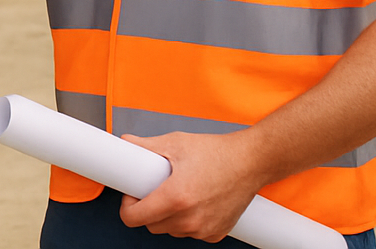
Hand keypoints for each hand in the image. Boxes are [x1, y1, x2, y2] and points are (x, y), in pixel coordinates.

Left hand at [117, 131, 262, 241]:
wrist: (251, 162)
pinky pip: (190, 232)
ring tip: (178, 192)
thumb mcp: (175, 143)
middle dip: (147, 208)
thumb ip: (144, 146)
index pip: (133, 218)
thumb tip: (125, 141)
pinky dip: (187, 221)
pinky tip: (194, 201)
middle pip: (150, 225)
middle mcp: (189, 219)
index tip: (133, 194)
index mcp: (175, 198)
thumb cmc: (216, 152)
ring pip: (170, 230)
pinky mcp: (216, 234)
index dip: (127, 205)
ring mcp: (203, 229)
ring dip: (167, 216)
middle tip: (155, 188)